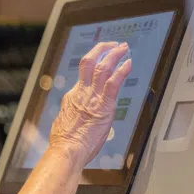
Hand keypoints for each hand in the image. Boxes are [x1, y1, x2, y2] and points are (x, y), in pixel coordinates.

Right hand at [49, 42, 132, 165]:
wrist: (67, 149)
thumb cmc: (65, 144)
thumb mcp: (65, 124)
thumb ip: (73, 116)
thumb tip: (76, 119)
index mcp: (73, 97)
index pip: (84, 77)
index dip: (94, 69)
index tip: (103, 64)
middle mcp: (81, 92)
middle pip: (89, 63)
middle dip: (101, 49)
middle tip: (112, 44)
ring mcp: (92, 97)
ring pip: (103, 67)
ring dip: (114, 54)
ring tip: (123, 47)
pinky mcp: (103, 104)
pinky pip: (114, 82)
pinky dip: (122, 70)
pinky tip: (128, 63)